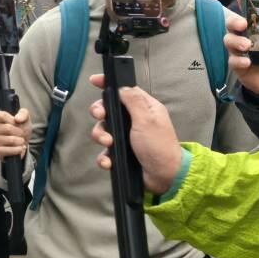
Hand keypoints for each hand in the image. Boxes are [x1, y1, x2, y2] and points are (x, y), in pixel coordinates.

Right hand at [0, 108, 31, 159]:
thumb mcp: (24, 117)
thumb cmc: (20, 128)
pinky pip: (6, 151)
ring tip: (21, 141)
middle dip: (19, 132)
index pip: (3, 116)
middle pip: (7, 128)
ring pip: (9, 140)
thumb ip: (23, 113)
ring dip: (19, 141)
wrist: (21, 142)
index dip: (14, 121)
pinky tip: (19, 148)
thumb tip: (17, 119)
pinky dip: (15, 150)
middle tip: (22, 134)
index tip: (18, 123)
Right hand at [87, 75, 183, 195]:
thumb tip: (122, 86)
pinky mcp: (121, 152)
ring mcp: (126, 136)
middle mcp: (134, 120)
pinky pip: (104, 150)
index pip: (123, 90)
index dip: (108, 85)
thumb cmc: (160, 147)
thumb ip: (133, 101)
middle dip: (100, 112)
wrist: (164, 176)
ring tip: (108, 143)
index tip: (95, 81)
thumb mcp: (147, 119)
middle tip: (100, 115)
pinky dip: (104, 156)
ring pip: (103, 130)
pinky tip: (109, 161)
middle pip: (108, 109)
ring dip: (101, 136)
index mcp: (143, 108)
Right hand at [224, 12, 258, 96]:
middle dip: (233, 22)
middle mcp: (247, 36)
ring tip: (247, 46)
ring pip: (228, 40)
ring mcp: (240, 50)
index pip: (250, 13)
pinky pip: (231, 60)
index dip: (243, 3)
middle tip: (242, 25)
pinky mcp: (237, 65)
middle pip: (232, 24)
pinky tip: (247, 63)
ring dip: (235, 41)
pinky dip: (237, 60)